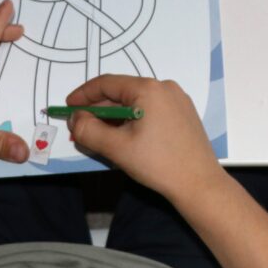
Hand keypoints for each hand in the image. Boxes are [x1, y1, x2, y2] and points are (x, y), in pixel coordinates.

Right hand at [65, 75, 222, 201]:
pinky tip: (123, 138)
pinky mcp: (183, 114)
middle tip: (80, 127)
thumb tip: (75, 119)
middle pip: (122, 93)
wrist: (199, 184)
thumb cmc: (158, 163)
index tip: (67, 106)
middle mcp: (165, 88)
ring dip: (114, 118)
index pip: (107, 83)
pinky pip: (150, 110)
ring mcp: (177, 101)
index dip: (84, 94)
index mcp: (149, 89)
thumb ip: (88, 130)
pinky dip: (132, 121)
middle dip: (98, 110)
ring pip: (136, 103)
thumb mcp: (116, 147)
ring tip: (99, 136)